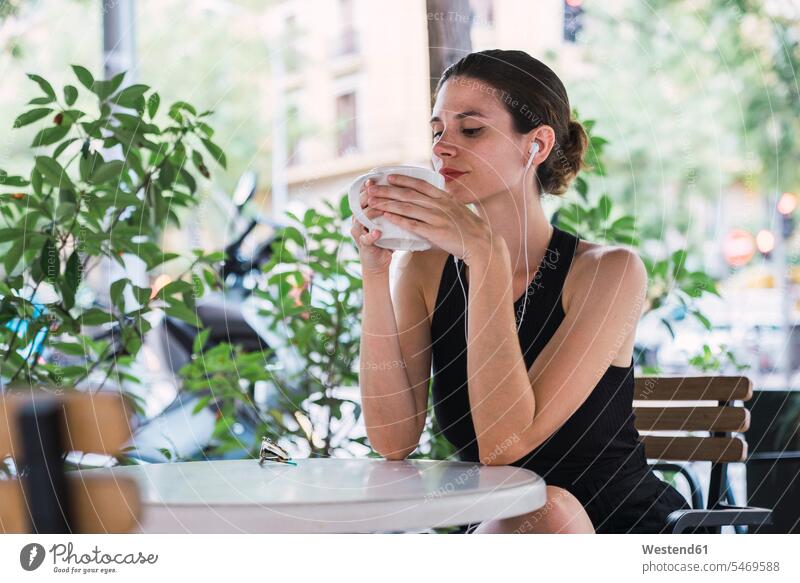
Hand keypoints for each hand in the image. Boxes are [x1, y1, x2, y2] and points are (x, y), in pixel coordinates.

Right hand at [350, 179, 393, 275]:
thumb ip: (394, 207)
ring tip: (382, 209)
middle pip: (361, 202)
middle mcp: (358, 218)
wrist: (379, 260)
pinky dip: (371, 235)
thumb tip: (409, 189)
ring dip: (372, 212)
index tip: (378, 177)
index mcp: (364, 210)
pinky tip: (378, 232)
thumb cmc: (386, 237)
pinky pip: (365, 238)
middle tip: (380, 188)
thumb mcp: (390, 220)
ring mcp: (359, 231)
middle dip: (371, 194)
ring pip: (361, 217)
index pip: (364, 193)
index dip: (370, 185)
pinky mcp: (363, 244)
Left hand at [365, 174, 491, 263]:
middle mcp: (439, 205)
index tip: (389, 176)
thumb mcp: (457, 210)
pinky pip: (412, 224)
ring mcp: (437, 218)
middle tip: (372, 189)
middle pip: (408, 194)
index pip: (420, 184)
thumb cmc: (469, 229)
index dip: (403, 179)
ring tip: (373, 203)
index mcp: (444, 198)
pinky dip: (398, 219)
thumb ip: (444, 203)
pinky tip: (387, 216)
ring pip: (407, 208)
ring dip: (388, 204)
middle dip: (388, 190)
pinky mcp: (435, 232)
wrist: (482, 244)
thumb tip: (434, 197)